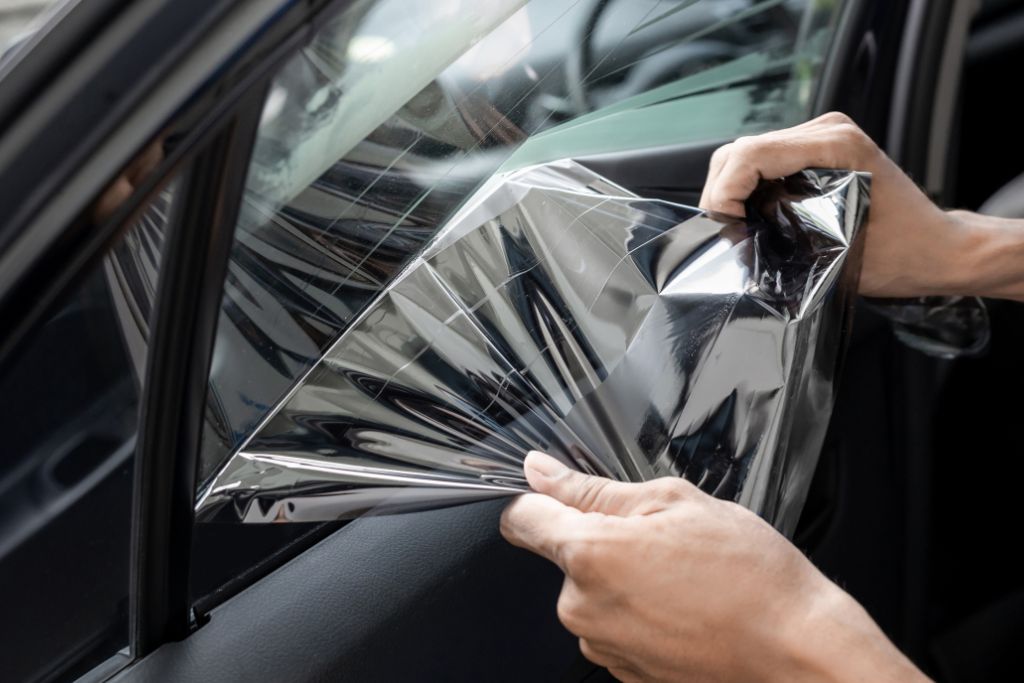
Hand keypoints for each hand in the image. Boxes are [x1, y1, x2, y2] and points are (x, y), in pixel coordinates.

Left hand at [501, 451, 928, 682]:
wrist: (799, 654)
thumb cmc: (751, 578)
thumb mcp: (675, 503)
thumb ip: (594, 488)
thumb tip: (541, 472)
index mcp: (590, 554)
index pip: (522, 518)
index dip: (537, 498)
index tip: (556, 493)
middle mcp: (583, 608)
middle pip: (567, 556)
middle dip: (605, 540)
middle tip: (664, 539)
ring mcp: (603, 648)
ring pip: (594, 593)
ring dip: (625, 579)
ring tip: (685, 578)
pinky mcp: (624, 673)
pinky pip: (617, 627)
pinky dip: (642, 614)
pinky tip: (687, 609)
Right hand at [699, 111, 971, 298]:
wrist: (939, 249)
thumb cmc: (904, 252)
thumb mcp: (839, 249)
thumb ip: (784, 234)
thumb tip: (738, 238)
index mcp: (836, 145)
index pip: (751, 154)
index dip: (725, 191)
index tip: (726, 225)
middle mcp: (827, 131)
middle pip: (740, 150)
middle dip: (721, 192)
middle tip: (725, 230)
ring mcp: (821, 136)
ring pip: (745, 154)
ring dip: (731, 190)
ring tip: (736, 225)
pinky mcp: (816, 150)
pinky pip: (761, 160)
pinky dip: (746, 187)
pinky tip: (752, 214)